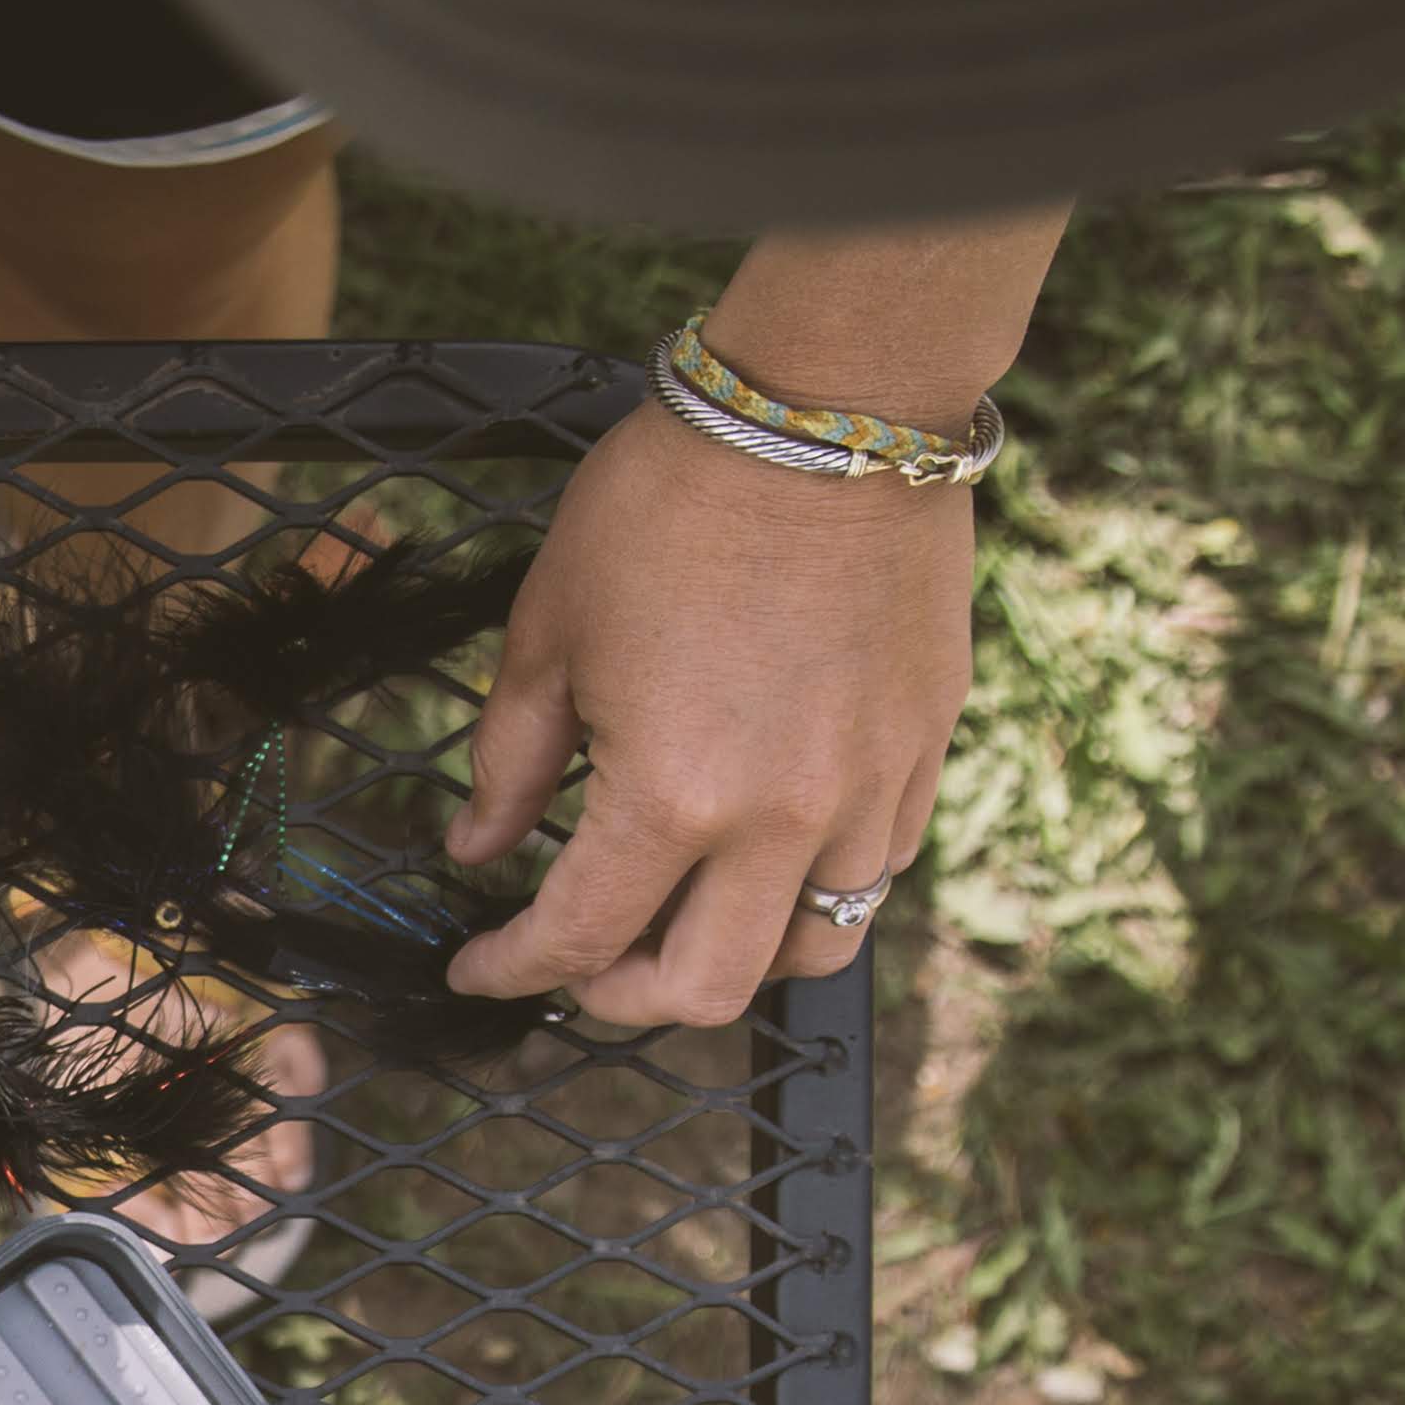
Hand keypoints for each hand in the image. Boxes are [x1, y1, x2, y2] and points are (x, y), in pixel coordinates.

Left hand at [443, 402, 975, 1026]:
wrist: (827, 407)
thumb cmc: (671, 504)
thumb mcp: (549, 633)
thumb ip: (510, 763)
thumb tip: (479, 851)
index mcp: (672, 797)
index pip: (581, 939)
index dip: (513, 971)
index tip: (479, 968)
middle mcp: (784, 819)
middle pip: (706, 989)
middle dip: (625, 997)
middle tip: (580, 962)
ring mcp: (870, 788)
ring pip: (810, 948)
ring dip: (733, 957)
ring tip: (679, 918)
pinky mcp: (925, 746)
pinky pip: (875, 869)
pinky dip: (812, 893)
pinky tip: (763, 858)